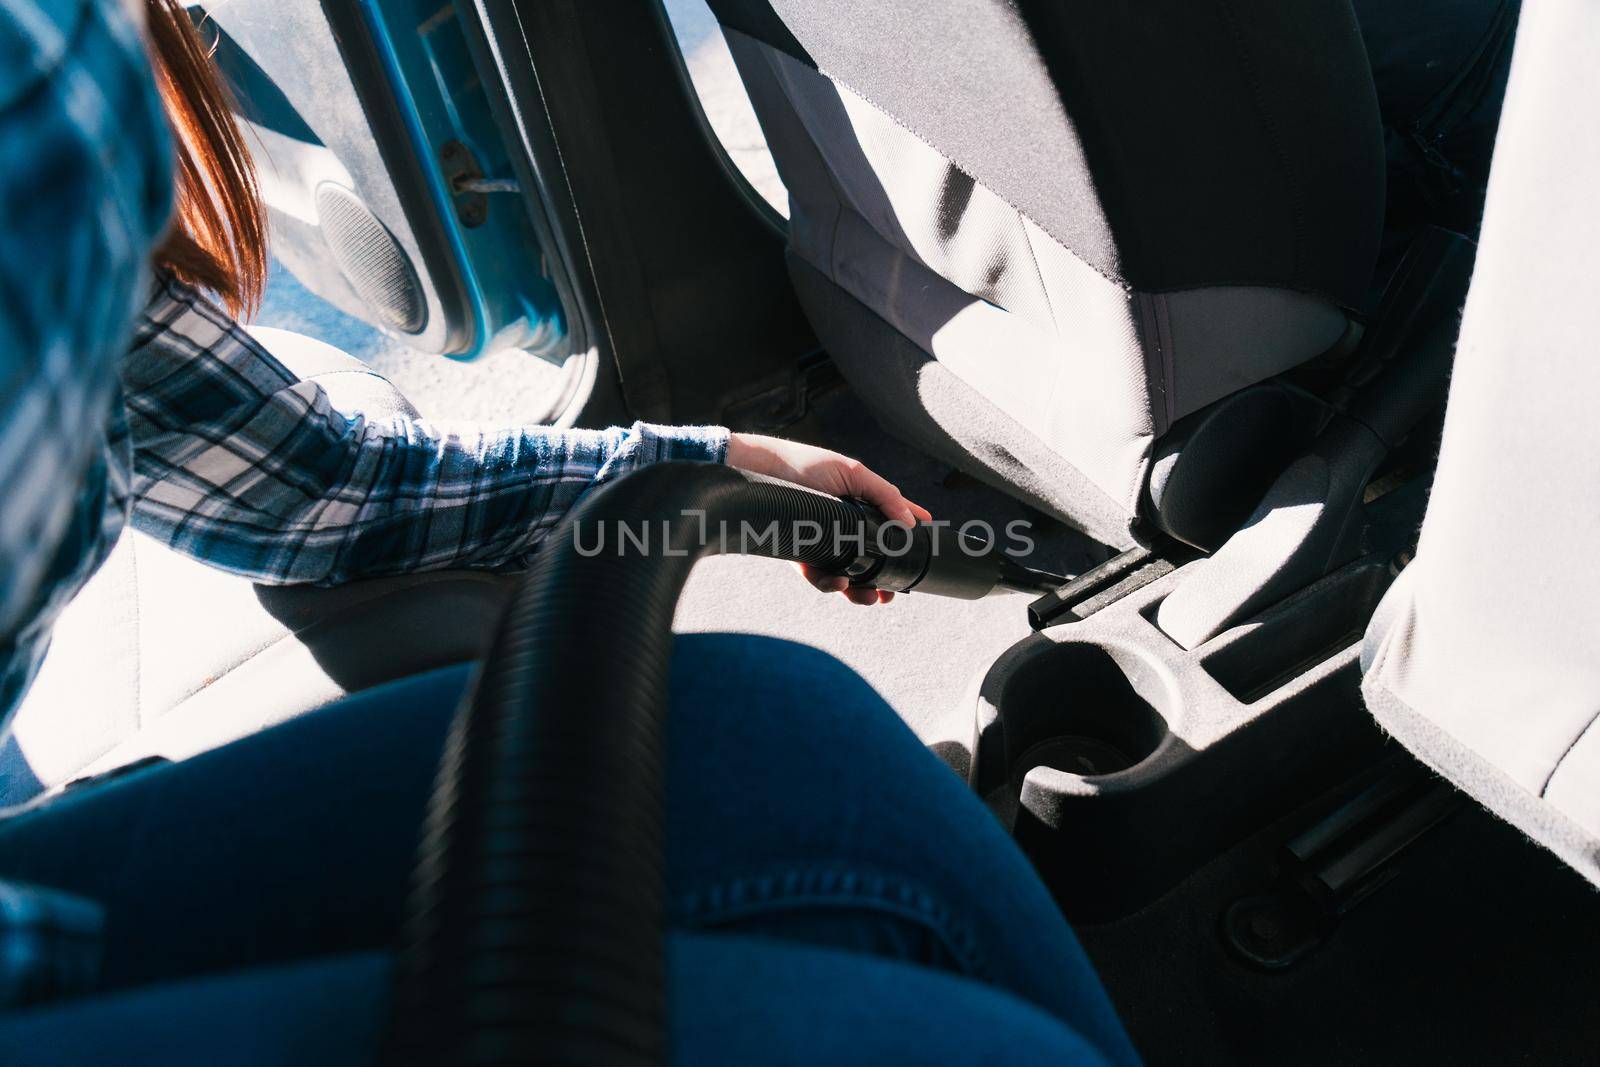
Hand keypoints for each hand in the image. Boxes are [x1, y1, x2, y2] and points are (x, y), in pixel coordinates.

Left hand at [725, 432, 932, 604]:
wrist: (760, 472)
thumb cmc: (804, 465)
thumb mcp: (851, 472)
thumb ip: (884, 494)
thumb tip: (912, 521)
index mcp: (860, 504)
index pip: (891, 521)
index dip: (909, 535)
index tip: (927, 546)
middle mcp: (844, 526)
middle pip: (872, 558)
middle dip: (885, 579)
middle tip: (894, 592)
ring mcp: (824, 543)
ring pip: (849, 575)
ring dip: (863, 590)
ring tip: (873, 597)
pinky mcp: (802, 555)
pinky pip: (820, 577)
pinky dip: (833, 585)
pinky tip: (843, 584)